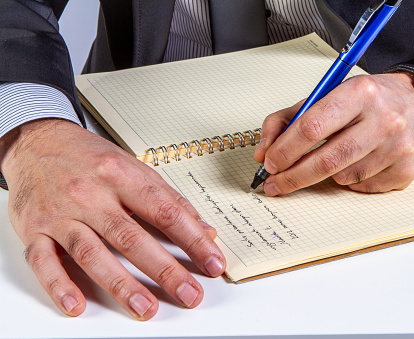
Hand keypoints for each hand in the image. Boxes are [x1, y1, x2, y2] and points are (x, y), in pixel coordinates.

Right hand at [0, 119, 224, 319]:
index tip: (213, 263)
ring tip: (146, 307)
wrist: (38, 142)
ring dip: (120, 284)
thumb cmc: (89, 157)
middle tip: (190, 294)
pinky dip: (60, 285)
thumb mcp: (134, 167)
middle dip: (165, 270)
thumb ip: (170, 200)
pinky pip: (44, 260)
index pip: (166, 211)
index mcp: (121, 175)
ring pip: (92, 253)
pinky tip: (77, 305)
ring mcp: (61, 213)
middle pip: (132, 237)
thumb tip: (204, 229)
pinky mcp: (34, 229)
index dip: (193, 240)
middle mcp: (91, 195)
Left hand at [254, 73, 413, 194]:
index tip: (269, 163)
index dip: (285, 149)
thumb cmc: (366, 101)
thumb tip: (263, 153)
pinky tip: (356, 162)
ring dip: (326, 174)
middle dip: (293, 176)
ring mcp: (398, 147)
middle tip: (275, 184)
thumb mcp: (325, 96)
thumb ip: (287, 120)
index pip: (312, 127)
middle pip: (326, 160)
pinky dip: (349, 179)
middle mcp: (384, 119)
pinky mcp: (406, 170)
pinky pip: (361, 186)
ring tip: (334, 156)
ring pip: (342, 176)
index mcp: (359, 93)